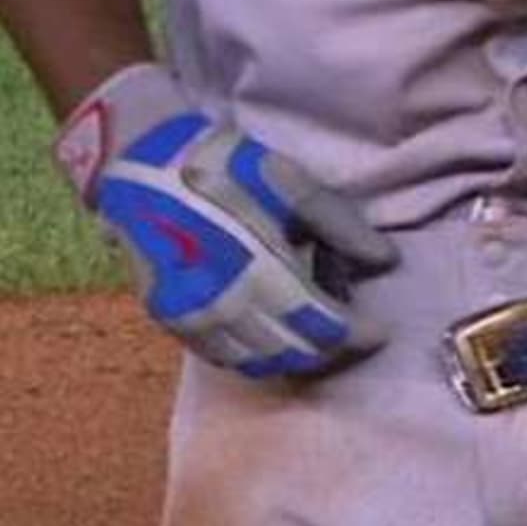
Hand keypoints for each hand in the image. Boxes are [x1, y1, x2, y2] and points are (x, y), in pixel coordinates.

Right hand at [59, 65, 398, 377]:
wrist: (142, 163)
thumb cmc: (222, 165)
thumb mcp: (289, 182)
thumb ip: (339, 224)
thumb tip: (385, 261)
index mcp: (262, 270)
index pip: (325, 327)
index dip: (359, 334)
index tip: (380, 329)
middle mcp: (227, 305)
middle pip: (294, 353)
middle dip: (330, 349)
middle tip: (350, 334)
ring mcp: (193, 316)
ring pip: (257, 363)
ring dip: (293, 358)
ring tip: (312, 338)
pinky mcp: (169, 318)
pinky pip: (220, 356)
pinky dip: (252, 357)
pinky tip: (266, 338)